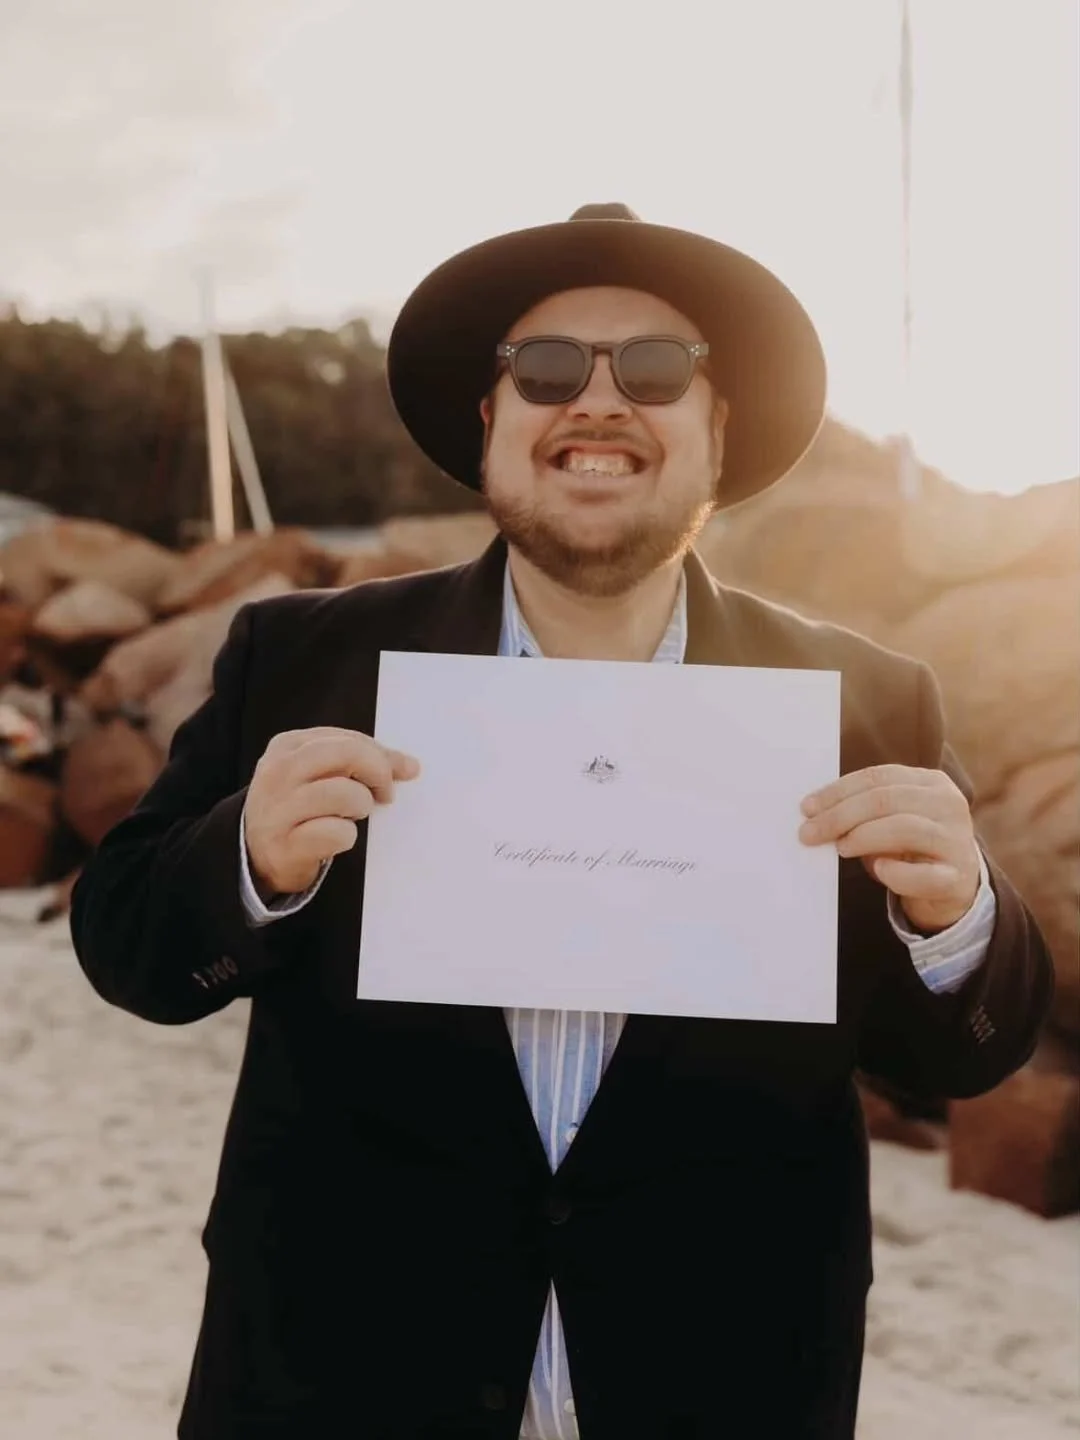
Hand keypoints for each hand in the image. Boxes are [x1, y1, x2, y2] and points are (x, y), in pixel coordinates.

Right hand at [244, 726, 419, 899]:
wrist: (255, 854)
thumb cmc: (298, 807)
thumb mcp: (317, 773)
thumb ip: (359, 761)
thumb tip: (409, 765)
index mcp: (288, 746)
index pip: (349, 738)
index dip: (382, 755)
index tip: (400, 771)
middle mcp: (279, 772)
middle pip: (349, 754)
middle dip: (379, 773)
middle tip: (385, 794)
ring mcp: (279, 809)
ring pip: (347, 793)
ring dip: (361, 807)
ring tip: (350, 816)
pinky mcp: (286, 845)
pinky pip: (338, 833)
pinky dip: (346, 837)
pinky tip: (334, 839)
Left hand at [799, 764, 980, 932]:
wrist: (954, 886)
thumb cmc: (911, 847)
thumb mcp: (890, 819)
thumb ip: (862, 811)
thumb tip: (815, 815)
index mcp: (931, 782)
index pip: (877, 778)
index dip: (838, 791)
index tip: (807, 807)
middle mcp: (948, 805)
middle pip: (885, 800)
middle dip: (840, 815)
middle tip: (810, 832)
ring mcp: (956, 840)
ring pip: (903, 828)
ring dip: (863, 837)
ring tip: (840, 847)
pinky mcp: (956, 878)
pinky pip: (922, 874)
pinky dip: (896, 873)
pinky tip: (880, 869)